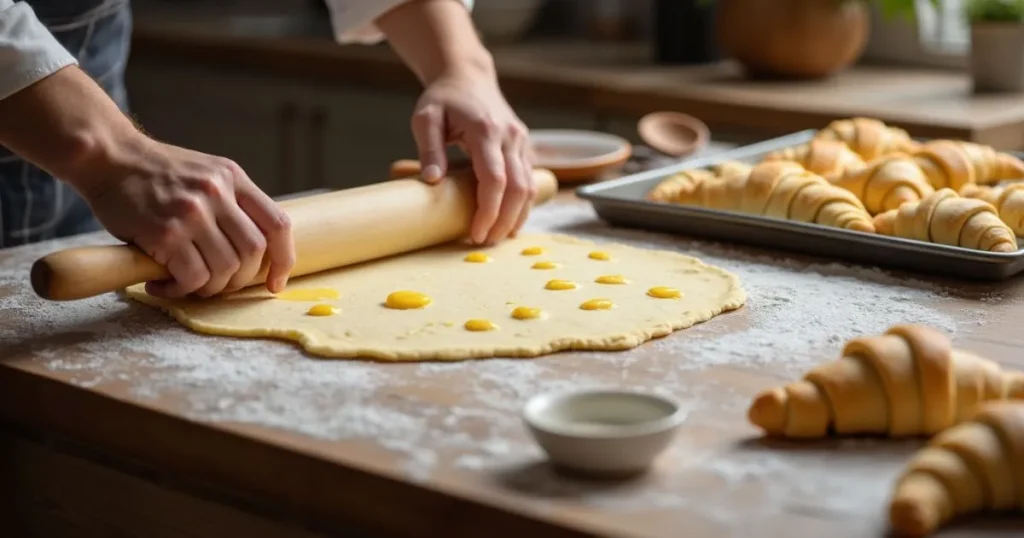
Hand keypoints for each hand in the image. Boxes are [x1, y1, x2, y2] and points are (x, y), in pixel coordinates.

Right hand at [81, 138, 294, 298]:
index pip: (278, 224)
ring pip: (226, 269)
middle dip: (240, 279)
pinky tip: (163, 285)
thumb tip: (255, 252)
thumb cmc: (156, 174)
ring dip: (210, 287)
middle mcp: (218, 192)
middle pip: (254, 253)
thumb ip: (231, 203)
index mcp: (233, 178)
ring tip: (189, 284)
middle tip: (218, 284)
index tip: (276, 282)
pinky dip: (182, 290)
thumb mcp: (205, 173)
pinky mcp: (166, 232)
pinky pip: (193, 276)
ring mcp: (193, 212)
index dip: (284, 259)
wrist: (108, 157)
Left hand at [410, 70, 534, 244]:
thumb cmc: (443, 98)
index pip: (495, 180)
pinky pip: (529, 179)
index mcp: (486, 130)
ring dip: (517, 216)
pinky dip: (522, 203)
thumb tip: (432, 182)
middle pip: (518, 189)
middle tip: (486, 242)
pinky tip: (509, 220)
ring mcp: (521, 141)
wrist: (468, 76)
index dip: (488, 211)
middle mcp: (510, 136)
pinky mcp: (523, 146)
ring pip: (529, 186)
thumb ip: (429, 149)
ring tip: (498, 237)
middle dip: (505, 221)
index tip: (476, 233)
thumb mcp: (426, 118)